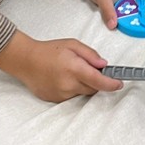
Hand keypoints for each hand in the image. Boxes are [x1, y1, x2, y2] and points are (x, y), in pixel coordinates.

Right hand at [0, 31, 122, 101]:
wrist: (25, 61)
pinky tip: (62, 79)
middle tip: (88, 69)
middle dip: (96, 81)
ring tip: (70, 72)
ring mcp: (61, 94)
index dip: (111, 84)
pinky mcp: (55, 100)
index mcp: (74, 68)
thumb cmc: (49, 50)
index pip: (98, 81)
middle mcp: (68, 84)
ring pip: (82, 93)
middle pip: (93, 89)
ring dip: (83, 85)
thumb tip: (103, 64)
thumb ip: (90, 54)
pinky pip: (71, 97)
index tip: (119, 84)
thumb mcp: (72, 44)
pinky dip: (72, 89)